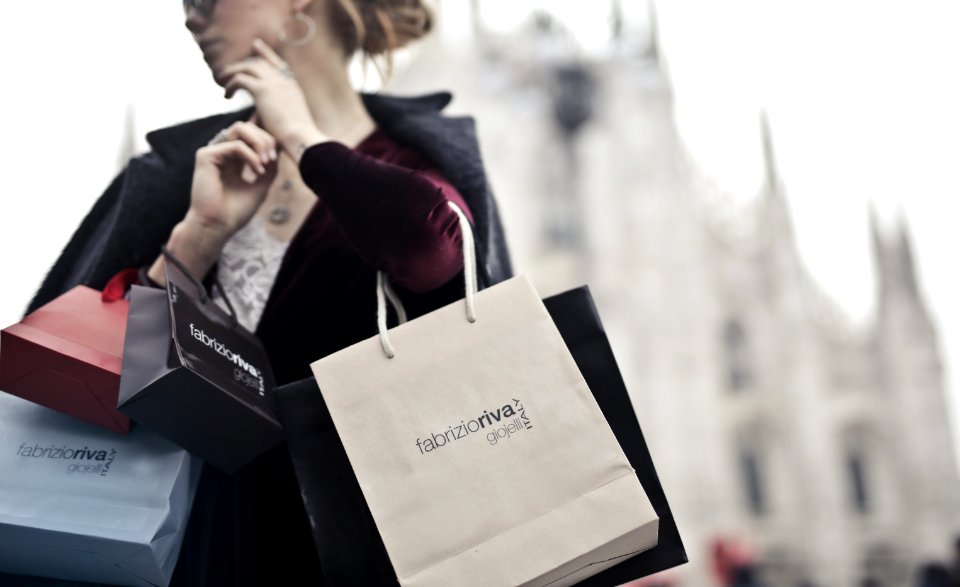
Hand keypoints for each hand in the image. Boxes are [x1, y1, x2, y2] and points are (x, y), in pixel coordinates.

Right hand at [146, 120, 277, 285]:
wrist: (218, 226)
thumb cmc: (236, 212)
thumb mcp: (261, 186)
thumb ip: (269, 167)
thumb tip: (278, 148)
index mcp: (233, 159)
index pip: (251, 136)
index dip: (267, 139)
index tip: (277, 156)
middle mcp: (222, 153)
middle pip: (247, 127)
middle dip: (265, 139)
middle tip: (273, 159)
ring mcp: (213, 152)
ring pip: (240, 129)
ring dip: (259, 143)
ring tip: (267, 162)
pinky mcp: (206, 156)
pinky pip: (235, 145)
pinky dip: (251, 155)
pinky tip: (257, 170)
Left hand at [220, 38, 322, 155]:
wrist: (301, 138)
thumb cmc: (296, 139)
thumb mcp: (289, 121)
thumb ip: (276, 113)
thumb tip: (262, 118)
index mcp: (293, 87)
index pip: (278, 64)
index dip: (266, 54)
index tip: (256, 46)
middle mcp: (284, 81)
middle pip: (261, 62)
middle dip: (244, 61)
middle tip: (229, 68)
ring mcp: (274, 83)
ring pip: (248, 67)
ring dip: (232, 72)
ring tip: (221, 80)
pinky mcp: (262, 90)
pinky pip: (240, 79)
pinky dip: (231, 86)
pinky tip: (227, 96)